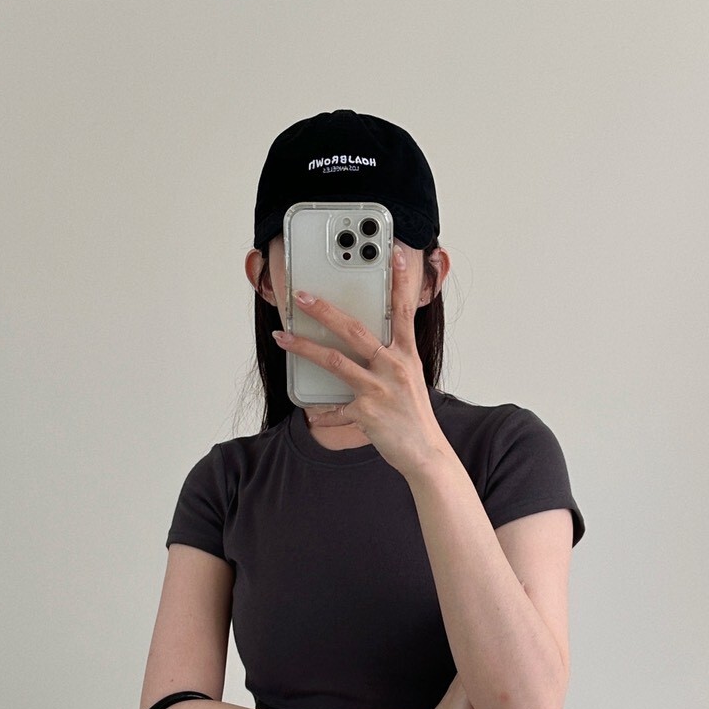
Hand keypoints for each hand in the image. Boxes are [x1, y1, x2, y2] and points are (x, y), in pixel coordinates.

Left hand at [272, 242, 447, 479]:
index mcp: (406, 355)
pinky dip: (322, 410)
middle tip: (301, 296)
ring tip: (283, 337)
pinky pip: (335, 407)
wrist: (425, 453)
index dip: (399, 282)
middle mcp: (394, 367)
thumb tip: (364, 344)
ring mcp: (379, 389)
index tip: (394, 255)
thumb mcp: (409, 379)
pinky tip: (311, 411)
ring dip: (304, 347)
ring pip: (334, 361)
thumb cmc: (414, 416)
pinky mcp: (366, 412)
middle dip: (324, 310)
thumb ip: (390, 358)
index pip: (403, 311)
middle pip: (354, 330)